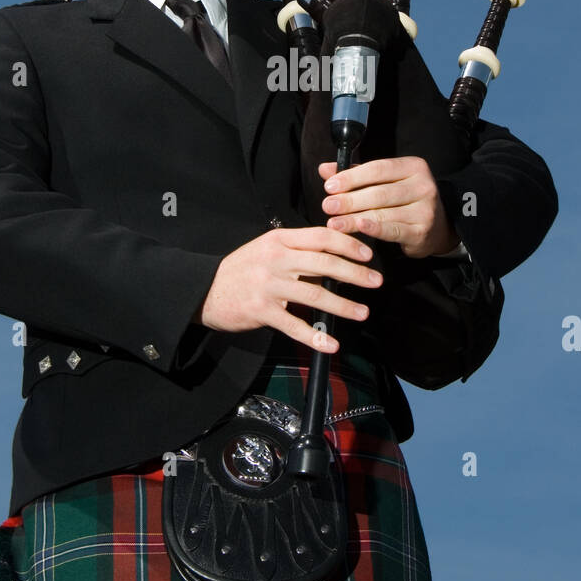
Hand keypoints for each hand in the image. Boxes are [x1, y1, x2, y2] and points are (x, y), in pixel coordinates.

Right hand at [194, 226, 382, 352]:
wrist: (205, 290)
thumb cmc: (242, 269)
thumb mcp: (267, 249)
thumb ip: (297, 250)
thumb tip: (335, 256)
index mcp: (280, 240)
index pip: (321, 237)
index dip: (348, 244)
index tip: (368, 254)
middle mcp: (276, 259)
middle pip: (324, 264)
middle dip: (355, 273)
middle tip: (376, 281)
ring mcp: (269, 285)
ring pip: (314, 295)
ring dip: (343, 305)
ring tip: (362, 311)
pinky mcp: (262, 311)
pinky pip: (294, 325)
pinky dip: (315, 336)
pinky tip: (331, 343)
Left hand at [318, 156, 458, 259]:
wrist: (438, 227)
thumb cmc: (405, 200)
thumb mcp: (385, 181)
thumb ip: (357, 174)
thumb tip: (325, 169)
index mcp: (413, 166)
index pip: (378, 169)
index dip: (352, 177)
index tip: (330, 186)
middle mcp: (423, 185)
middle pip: (379, 192)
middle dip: (349, 200)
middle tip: (327, 206)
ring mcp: (425, 209)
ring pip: (382, 212)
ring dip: (354, 218)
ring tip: (334, 222)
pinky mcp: (421, 231)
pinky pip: (392, 229)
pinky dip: (373, 229)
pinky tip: (358, 227)